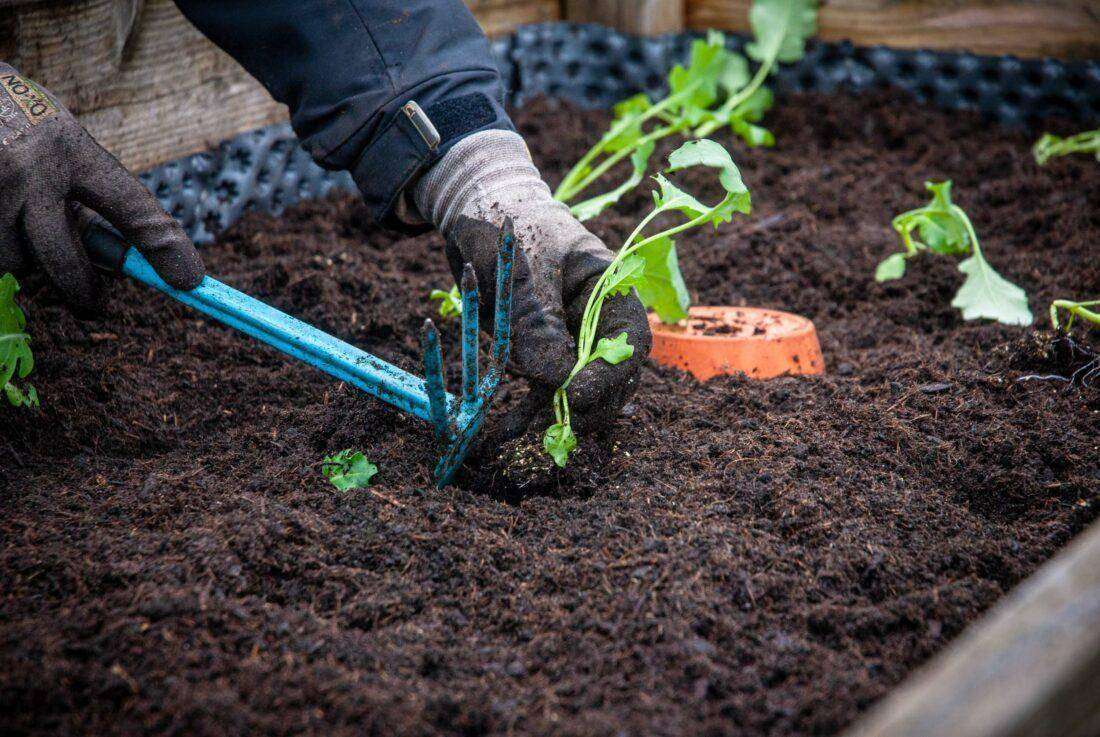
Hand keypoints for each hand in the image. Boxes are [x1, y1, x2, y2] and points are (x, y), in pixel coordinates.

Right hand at [0, 64, 202, 308]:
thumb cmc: (18, 122)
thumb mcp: (62, 143)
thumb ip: (91, 195)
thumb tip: (120, 262)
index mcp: (69, 149)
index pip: (131, 206)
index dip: (162, 247)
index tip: (188, 280)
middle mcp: (28, 170)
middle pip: (62, 260)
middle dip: (80, 289)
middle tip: (94, 304)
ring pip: (15, 261)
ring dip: (20, 255)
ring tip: (15, 220)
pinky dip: (0, 246)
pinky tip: (2, 218)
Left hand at [414, 130, 650, 434]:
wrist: (469, 211)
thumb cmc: (506, 226)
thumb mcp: (521, 272)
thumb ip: (539, 324)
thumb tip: (558, 381)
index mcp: (608, 286)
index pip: (628, 338)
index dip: (611, 372)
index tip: (579, 394)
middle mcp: (594, 316)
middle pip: (609, 372)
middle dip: (585, 399)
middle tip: (558, 419)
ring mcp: (567, 335)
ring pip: (573, 385)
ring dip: (549, 410)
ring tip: (515, 429)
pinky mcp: (538, 349)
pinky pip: (540, 385)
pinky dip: (526, 405)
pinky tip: (507, 427)